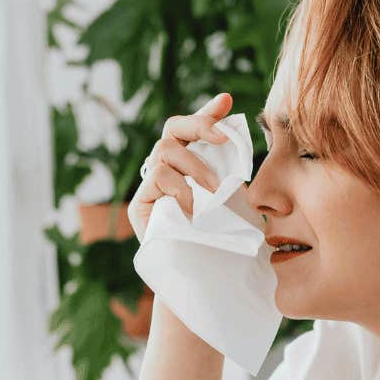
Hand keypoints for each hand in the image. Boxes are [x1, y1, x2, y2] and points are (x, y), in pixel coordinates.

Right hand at [129, 92, 231, 238]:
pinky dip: (180, 188)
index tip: (227, 101)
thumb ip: (232, 168)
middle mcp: (166, 169)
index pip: (193, 130)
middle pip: (173, 127)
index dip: (208, 112)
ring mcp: (150, 185)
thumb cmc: (222, 239)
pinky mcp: (140, 204)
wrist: (204, 277)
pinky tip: (193, 209)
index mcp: (189, 164)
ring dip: (196, 167)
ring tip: (214, 192)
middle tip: (223, 139)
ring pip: (166, 150)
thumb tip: (240, 136)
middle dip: (199, 125)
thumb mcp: (235, 197)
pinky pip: (158, 176)